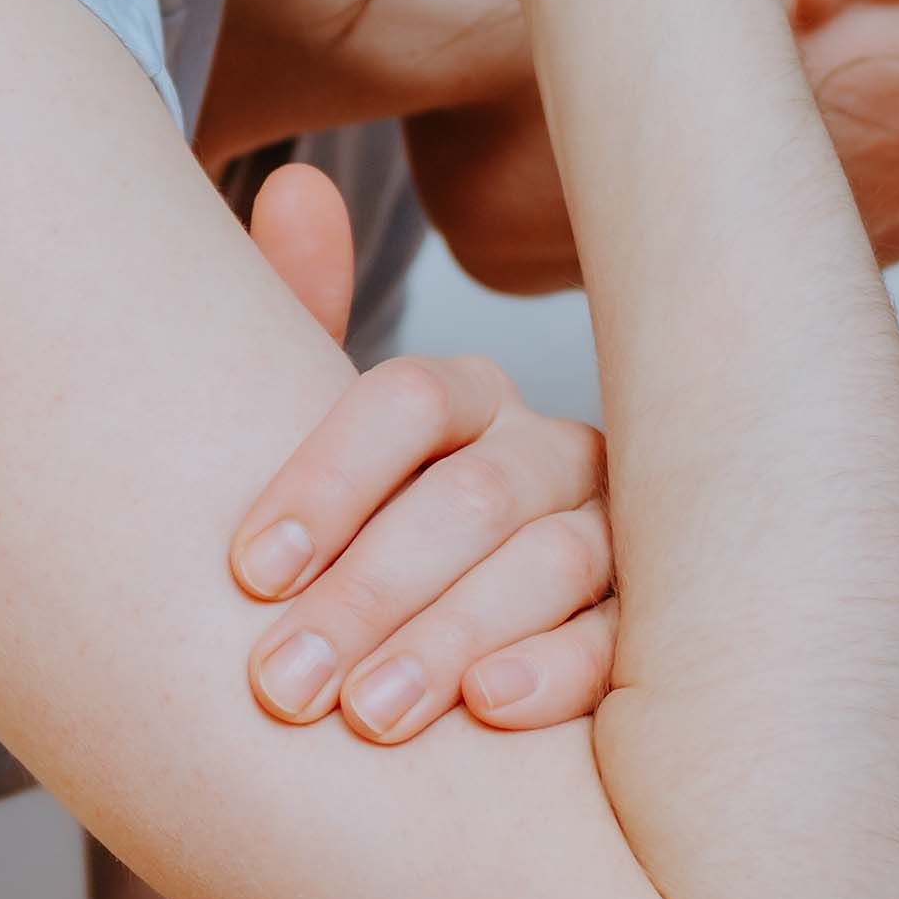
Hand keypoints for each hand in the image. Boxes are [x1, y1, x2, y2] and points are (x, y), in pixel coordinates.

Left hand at [233, 163, 615, 743]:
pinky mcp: (652, 629)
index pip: (410, 404)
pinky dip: (556, 670)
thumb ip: (295, 339)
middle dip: (369, 592)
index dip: (327, 481)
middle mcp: (548, 454)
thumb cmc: (353, 565)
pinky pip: (619, 640)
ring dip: (452, 637)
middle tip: (281, 683)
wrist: (414, 694)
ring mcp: (613, 539)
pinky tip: (488, 709)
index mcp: (463, 402)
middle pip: (471, 498)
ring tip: (371, 714)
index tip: (246, 573)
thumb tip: (296, 184)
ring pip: (548, 563)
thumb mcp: (308, 470)